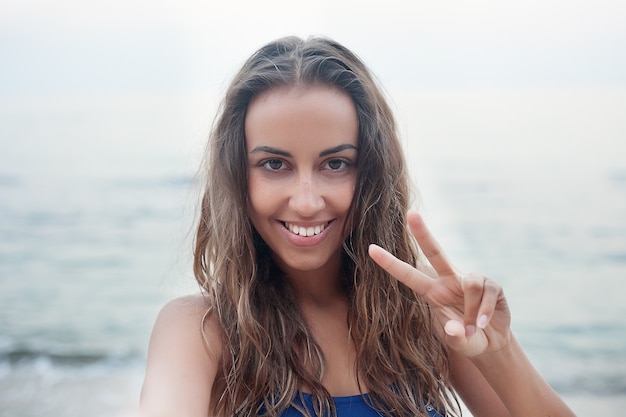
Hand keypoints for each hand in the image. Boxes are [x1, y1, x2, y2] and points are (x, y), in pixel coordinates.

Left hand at [368, 211, 510, 356]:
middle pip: (435, 252)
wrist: (492, 343)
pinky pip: (486, 292)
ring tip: (473, 328)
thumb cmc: (467, 339)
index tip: (370, 249)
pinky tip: (483, 323)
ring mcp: (470, 280)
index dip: (390, 263)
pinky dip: (483, 311)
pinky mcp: (491, 285)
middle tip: (411, 214)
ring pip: (470, 283)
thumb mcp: (458, 343)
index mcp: (432, 292)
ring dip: (472, 311)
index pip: (408, 275)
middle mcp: (449, 280)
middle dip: (424, 233)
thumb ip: (454, 337)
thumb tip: (455, 328)